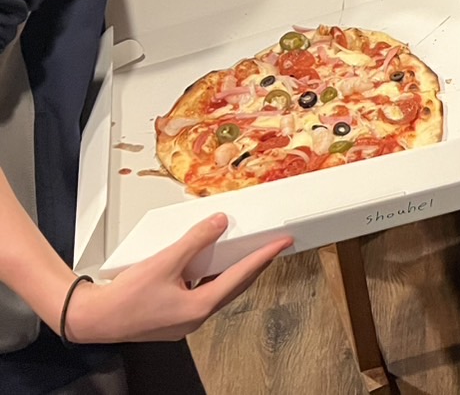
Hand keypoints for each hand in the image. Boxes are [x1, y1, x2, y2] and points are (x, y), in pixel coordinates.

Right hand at [65, 214, 289, 343]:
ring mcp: (184, 320)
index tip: (282, 244)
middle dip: (255, 266)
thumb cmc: (123, 299)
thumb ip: (195, 241)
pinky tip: (210, 268)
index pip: (241, 276)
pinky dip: (211, 279)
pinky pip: (202, 295)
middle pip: (235, 286)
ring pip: (218, 292)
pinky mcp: (173, 318)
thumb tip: (219, 223)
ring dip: (233, 273)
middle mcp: (195, 317)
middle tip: (272, 248)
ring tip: (247, 254)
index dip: (264, 256)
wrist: (92, 319)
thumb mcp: (164, 261)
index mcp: (199, 307)